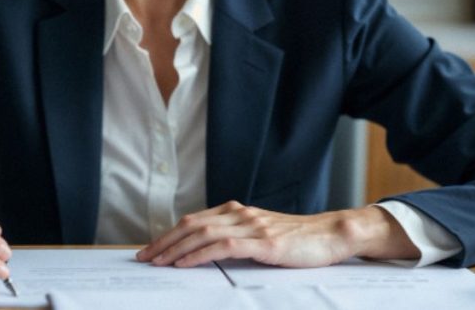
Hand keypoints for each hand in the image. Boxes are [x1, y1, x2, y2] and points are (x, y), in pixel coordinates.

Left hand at [136, 201, 418, 268]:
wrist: (331, 234)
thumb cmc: (297, 239)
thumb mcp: (262, 235)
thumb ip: (237, 237)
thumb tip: (206, 251)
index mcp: (238, 211)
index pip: (195, 220)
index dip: (170, 233)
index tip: (151, 248)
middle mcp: (241, 214)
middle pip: (192, 224)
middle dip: (164, 241)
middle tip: (144, 257)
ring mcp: (252, 227)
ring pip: (203, 233)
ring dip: (176, 248)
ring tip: (157, 261)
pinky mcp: (263, 242)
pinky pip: (223, 247)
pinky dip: (200, 254)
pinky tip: (186, 262)